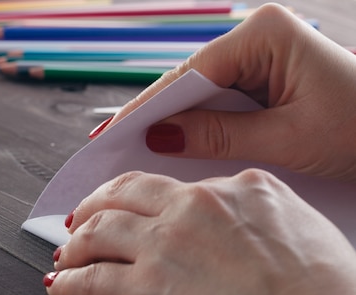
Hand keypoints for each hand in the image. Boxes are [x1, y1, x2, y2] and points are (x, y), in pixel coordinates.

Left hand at [45, 169, 355, 294]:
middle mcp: (194, 206)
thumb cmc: (324, 294)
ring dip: (75, 242)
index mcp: (237, 188)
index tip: (135, 206)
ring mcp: (165, 245)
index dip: (145, 196)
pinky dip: (69, 283)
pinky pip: (91, 280)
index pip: (175, 184)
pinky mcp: (145, 289)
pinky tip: (60, 286)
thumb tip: (249, 227)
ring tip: (66, 252)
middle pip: (124, 193)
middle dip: (95, 203)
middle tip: (82, 216)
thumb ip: (264, 216)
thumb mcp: (303, 228)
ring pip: (98, 231)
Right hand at [94, 4, 355, 181]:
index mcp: (266, 35)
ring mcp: (261, 57)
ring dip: (177, 123)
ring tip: (138, 151)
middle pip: (191, 80)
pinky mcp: (264, 78)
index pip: (191, 73)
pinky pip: (220, 101)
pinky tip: (179, 146)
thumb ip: (218, 136)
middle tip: (117, 147)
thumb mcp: (285, 139)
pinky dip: (200, 125)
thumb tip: (159, 137)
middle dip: (158, 116)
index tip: (117, 134)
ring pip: (202, 92)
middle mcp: (259, 38)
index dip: (152, 107)